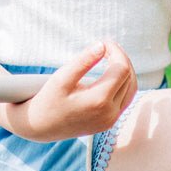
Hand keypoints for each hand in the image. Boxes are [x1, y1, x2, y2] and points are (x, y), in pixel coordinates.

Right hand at [8, 41, 137, 141]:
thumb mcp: (61, 78)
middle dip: (121, 58)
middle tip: (106, 46)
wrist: (39, 128)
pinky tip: (111, 72)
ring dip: (125, 70)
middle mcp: (109, 113)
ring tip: (110, 56)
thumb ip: (83, 61)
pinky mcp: (109, 122)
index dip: (116, 52)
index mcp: (98, 101)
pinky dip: (123, 83)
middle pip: (128, 77)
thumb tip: (102, 45)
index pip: (121, 69)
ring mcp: (111, 120)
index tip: (104, 42)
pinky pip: (125, 99)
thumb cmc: (47, 100)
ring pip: (131, 88)